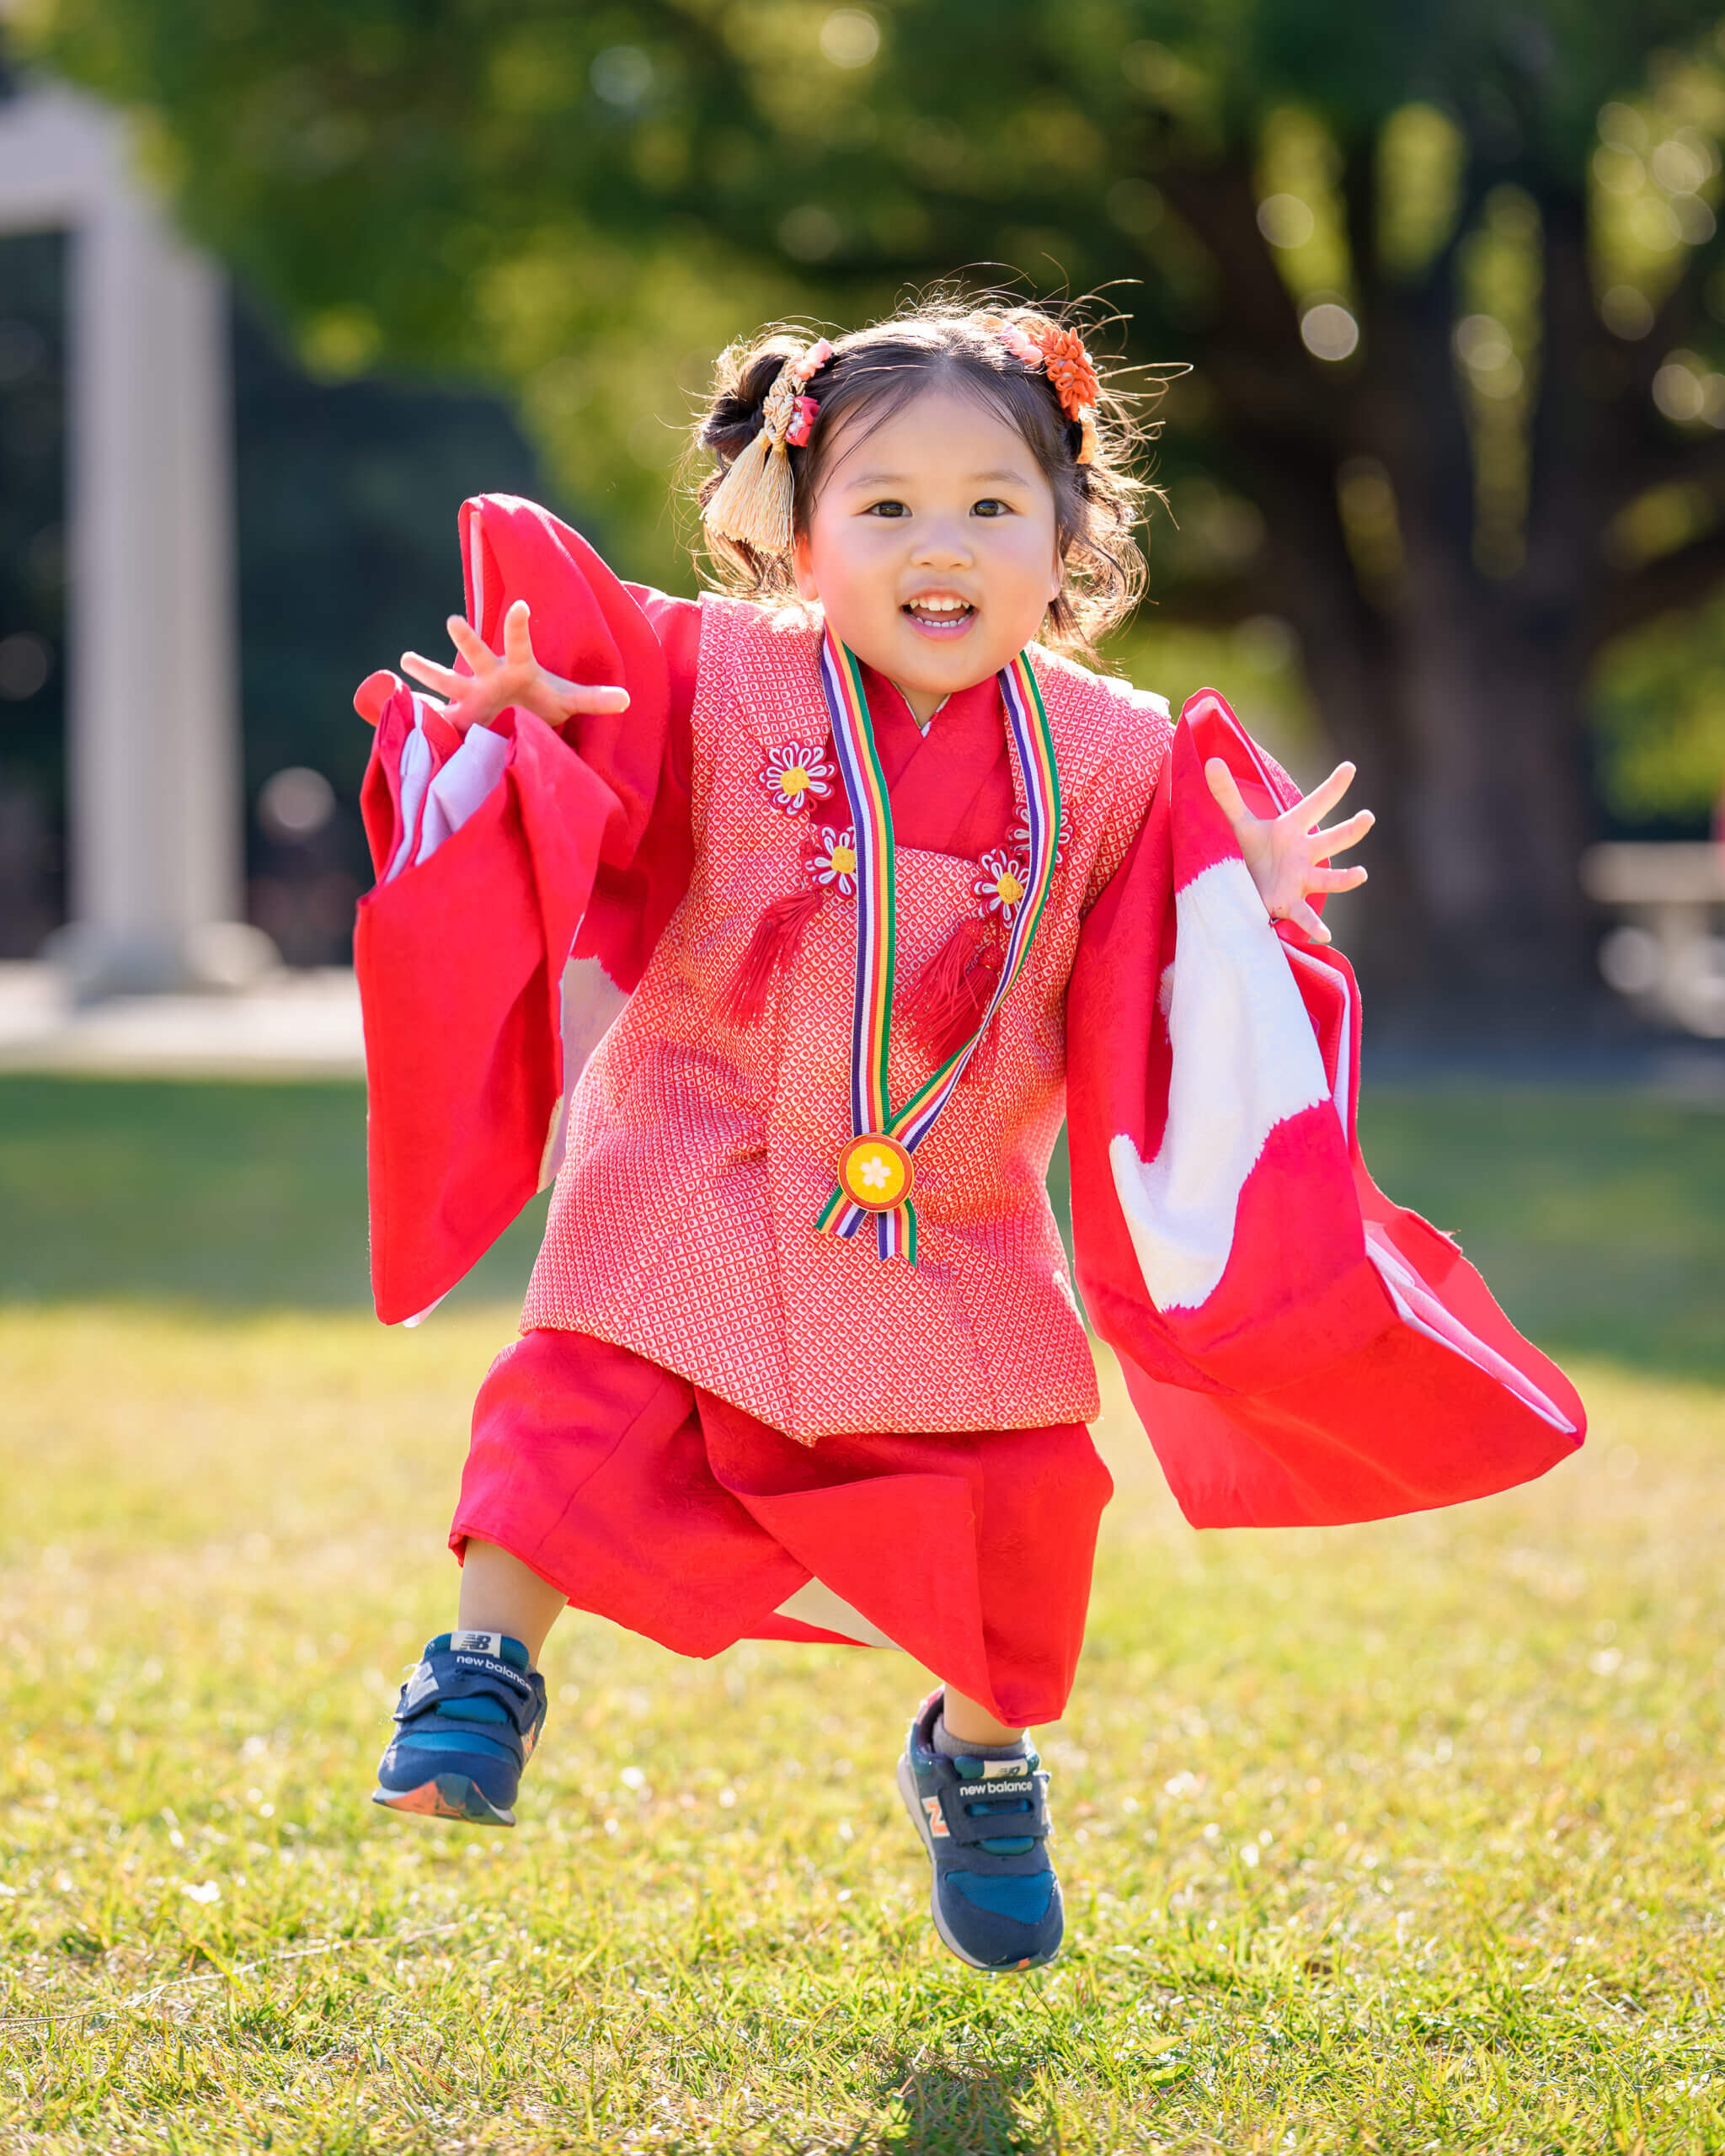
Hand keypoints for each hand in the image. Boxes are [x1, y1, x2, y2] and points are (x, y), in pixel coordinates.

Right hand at [399, 598, 628, 734]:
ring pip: (447, 680)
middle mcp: (490, 675)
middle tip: (453, 620)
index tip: (522, 605)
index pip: (521, 642)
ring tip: (405, 659)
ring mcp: (471, 695)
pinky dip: (419, 715)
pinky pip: (437, 716)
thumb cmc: (542, 704)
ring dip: (427, 671)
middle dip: (467, 640)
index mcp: (518, 667)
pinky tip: (396, 707)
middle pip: (477, 654)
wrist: (519, 719)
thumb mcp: (569, 702)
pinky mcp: (459, 718)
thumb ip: (594, 699)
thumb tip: (627, 698)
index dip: (520, 625)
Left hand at [1204, 755, 1371, 945]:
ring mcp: (1301, 879)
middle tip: (1367, 818)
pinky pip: (1305, 915)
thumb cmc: (1249, 853)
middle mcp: (1304, 853)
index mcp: (1293, 829)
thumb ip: (1227, 794)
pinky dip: (1314, 925)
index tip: (1349, 768)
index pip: (1316, 804)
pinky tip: (1325, 935)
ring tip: (1360, 874)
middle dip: (1350, 830)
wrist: (1242, 887)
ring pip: (1328, 877)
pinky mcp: (1289, 903)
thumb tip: (1210, 759)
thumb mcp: (1238, 823)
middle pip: (1332, 840)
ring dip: (1344, 878)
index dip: (1332, 787)